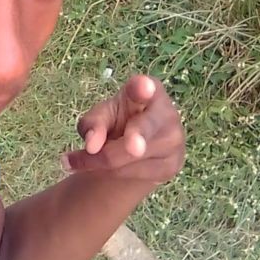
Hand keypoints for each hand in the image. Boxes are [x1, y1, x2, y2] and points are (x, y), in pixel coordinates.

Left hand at [61, 75, 184, 184]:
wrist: (137, 147)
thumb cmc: (118, 120)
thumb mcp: (101, 117)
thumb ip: (93, 125)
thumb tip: (91, 146)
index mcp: (148, 89)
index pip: (144, 87)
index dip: (142, 87)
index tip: (143, 85)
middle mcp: (167, 112)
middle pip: (147, 126)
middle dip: (138, 136)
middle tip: (132, 148)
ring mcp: (174, 140)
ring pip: (134, 157)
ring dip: (104, 162)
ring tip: (85, 160)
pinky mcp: (173, 165)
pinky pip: (136, 173)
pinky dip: (115, 174)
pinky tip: (109, 168)